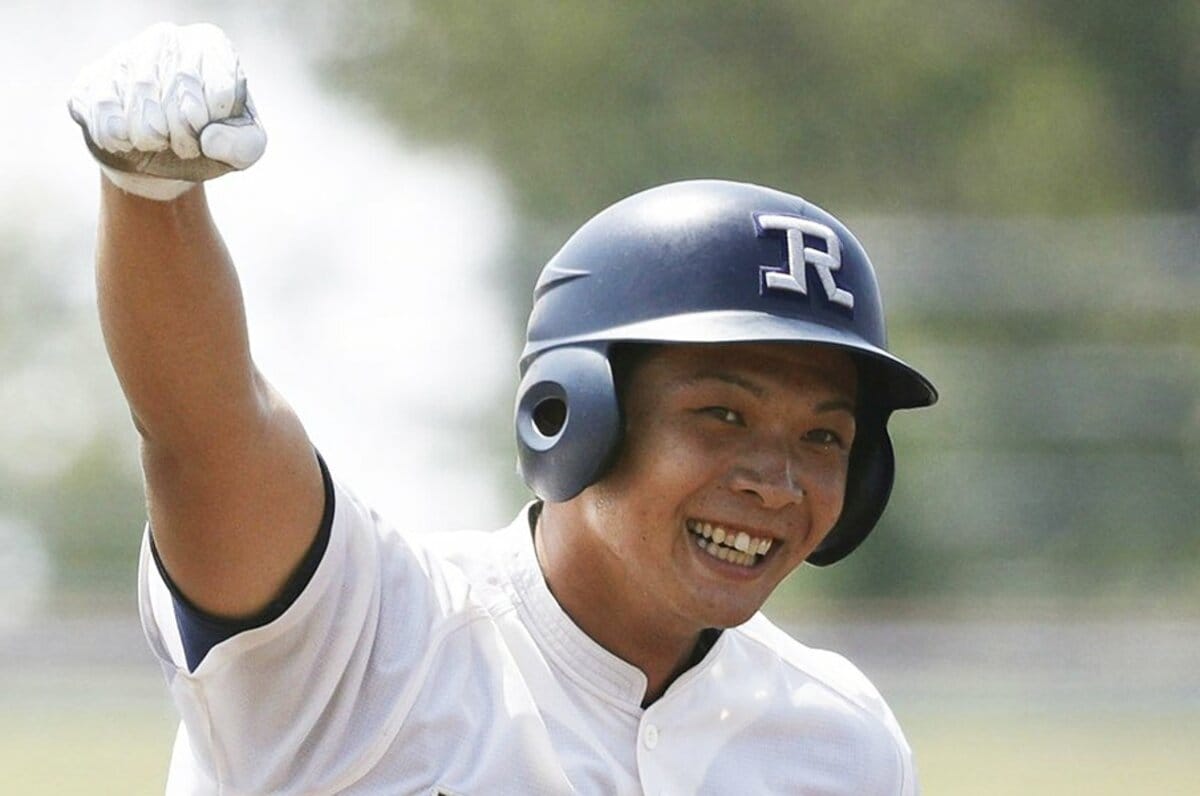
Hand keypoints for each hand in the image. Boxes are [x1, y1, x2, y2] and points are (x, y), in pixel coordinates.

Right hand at [68, 22, 266, 200]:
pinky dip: (119, 139)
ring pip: (140, 97)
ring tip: (158, 141)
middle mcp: (168, 39)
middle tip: (183, 146)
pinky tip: (128, 139)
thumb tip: (210, 138)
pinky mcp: (94, 77)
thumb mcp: (242, 148)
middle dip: (183, 134)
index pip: (218, 89)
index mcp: (212, 46)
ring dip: (151, 138)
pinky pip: (104, 110)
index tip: (206, 136)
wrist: (158, 155)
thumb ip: (244, 145)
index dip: (210, 125)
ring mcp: (127, 53)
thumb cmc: (207, 142)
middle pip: (179, 90)